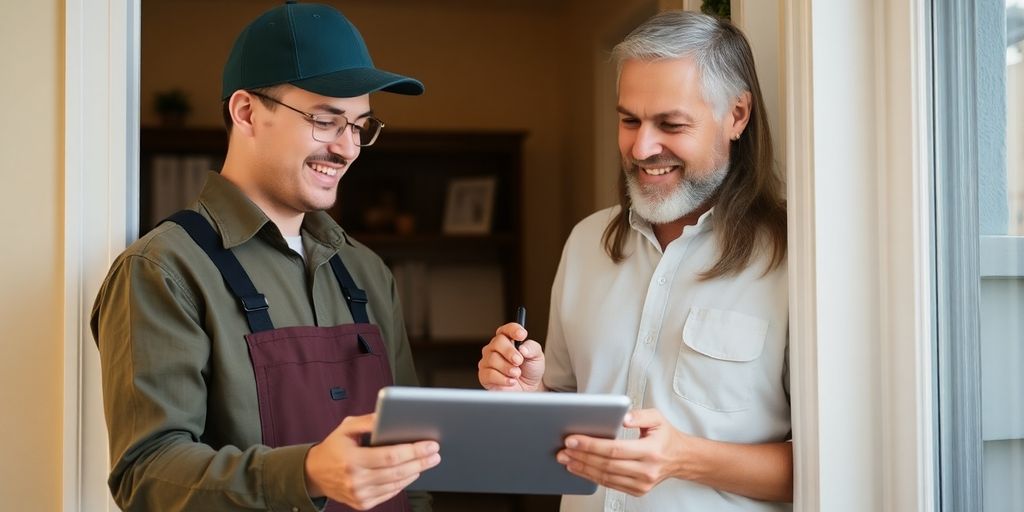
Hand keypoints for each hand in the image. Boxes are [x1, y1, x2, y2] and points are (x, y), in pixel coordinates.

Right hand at [304, 413, 440, 509]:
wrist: (314, 473)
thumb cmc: (334, 448)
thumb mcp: (346, 428)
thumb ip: (367, 421)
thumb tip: (387, 415)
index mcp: (351, 459)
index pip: (390, 456)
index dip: (413, 450)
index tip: (429, 444)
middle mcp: (355, 480)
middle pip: (397, 472)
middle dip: (421, 461)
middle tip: (435, 453)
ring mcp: (359, 494)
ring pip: (396, 484)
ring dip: (416, 472)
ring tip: (427, 461)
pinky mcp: (363, 503)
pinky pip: (390, 493)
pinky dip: (403, 483)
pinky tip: (411, 472)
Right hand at [477, 322, 544, 390]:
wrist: (528, 389)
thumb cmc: (530, 370)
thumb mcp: (537, 357)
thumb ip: (532, 348)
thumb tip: (522, 348)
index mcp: (508, 339)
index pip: (507, 329)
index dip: (513, 330)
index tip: (522, 335)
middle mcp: (495, 348)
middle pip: (497, 342)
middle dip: (510, 352)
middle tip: (519, 361)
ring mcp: (488, 361)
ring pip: (492, 359)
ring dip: (507, 368)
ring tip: (516, 374)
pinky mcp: (484, 375)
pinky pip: (489, 374)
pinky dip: (502, 379)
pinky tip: (511, 381)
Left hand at [556, 408, 687, 496]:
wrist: (681, 459)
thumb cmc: (666, 437)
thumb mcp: (657, 418)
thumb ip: (640, 415)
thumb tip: (622, 417)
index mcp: (651, 451)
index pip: (615, 449)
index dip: (591, 445)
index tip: (573, 440)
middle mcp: (647, 470)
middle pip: (606, 465)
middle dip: (581, 457)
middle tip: (563, 450)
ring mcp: (642, 484)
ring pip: (606, 477)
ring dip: (583, 469)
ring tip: (567, 459)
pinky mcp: (638, 491)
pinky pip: (610, 484)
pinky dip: (592, 477)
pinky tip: (580, 469)